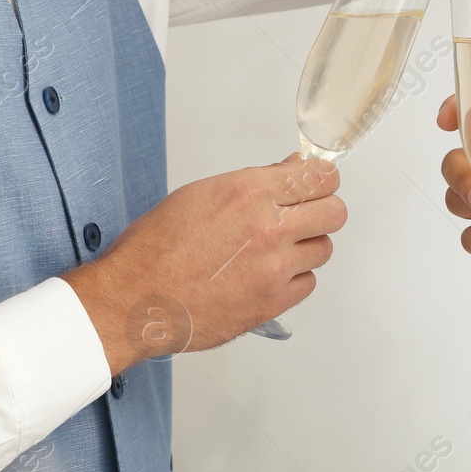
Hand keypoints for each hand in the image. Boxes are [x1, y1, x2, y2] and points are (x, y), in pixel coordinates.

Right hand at [64, 155, 346, 373]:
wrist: (135, 299)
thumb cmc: (156, 247)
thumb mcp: (201, 194)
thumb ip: (255, 182)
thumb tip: (291, 169)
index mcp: (249, 192)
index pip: (321, 177)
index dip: (321, 180)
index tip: (315, 184)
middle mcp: (268, 227)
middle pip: (335, 212)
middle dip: (321, 210)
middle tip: (302, 216)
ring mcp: (274, 268)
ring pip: (324, 249)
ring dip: (305, 247)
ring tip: (274, 250)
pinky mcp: (272, 302)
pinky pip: (307, 283)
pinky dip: (293, 278)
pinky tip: (266, 275)